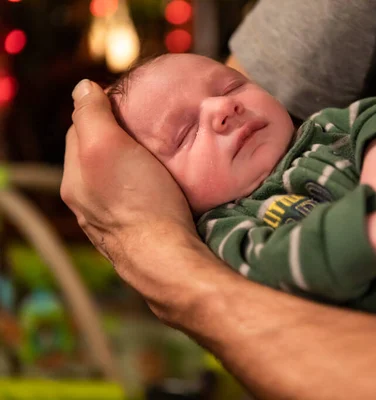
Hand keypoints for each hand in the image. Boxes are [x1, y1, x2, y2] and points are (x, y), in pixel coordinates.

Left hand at [62, 80, 193, 264]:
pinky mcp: (136, 234)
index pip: (79, 129)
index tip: (127, 101)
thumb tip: (82, 87)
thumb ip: (92, 116)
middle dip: (114, 137)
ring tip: (155, 153)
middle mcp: (85, 202)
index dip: (100, 109)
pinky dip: (142, 185)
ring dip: (129, 163)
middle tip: (144, 124)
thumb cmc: (141, 200)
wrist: (167, 257)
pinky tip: (160, 186)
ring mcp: (109, 222)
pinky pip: (133, 199)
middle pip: (96, 155)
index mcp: (74, 179)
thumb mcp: (108, 147)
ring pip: (115, 179)